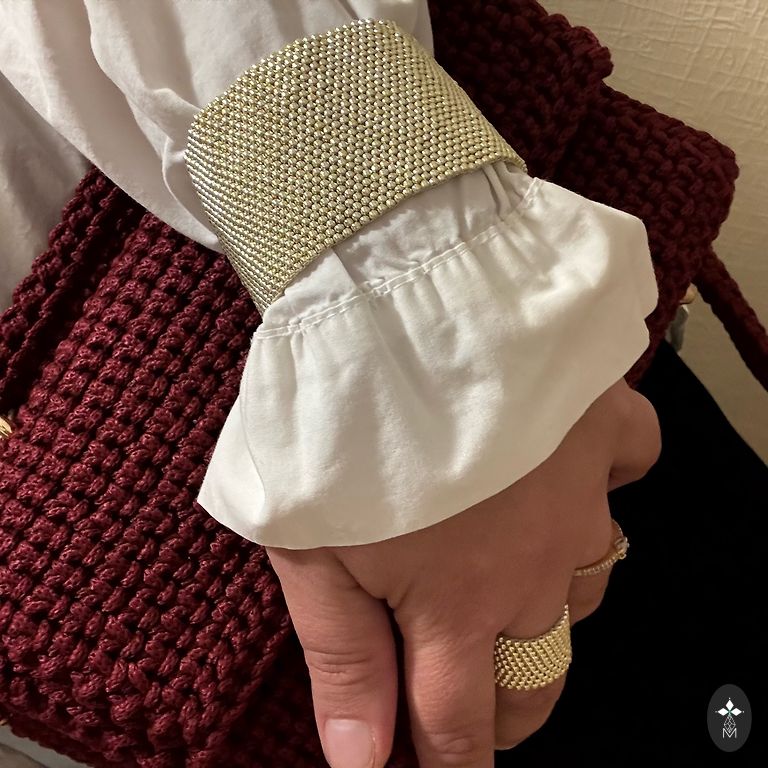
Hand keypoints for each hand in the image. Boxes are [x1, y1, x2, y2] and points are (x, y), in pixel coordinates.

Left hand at [266, 377, 660, 767]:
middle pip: (538, 675)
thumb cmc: (335, 423)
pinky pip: (632, 468)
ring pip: (587, 586)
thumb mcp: (307, 547)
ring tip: (502, 570)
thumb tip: (361, 759)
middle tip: (470, 686)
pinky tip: (566, 467)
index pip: (462, 727)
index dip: (454, 767)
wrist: (395, 303)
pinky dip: (604, 478)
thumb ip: (342, 659)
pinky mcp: (601, 421)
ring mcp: (579, 494)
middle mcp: (531, 565)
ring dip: (545, 597)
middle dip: (504, 703)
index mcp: (453, 604)